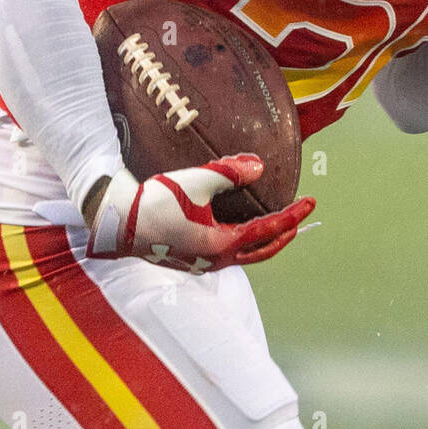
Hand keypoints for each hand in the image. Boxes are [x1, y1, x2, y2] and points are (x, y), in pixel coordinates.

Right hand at [85, 153, 315, 272]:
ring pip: (241, 253)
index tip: (311, 202)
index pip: (269, 230)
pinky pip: (223, 250)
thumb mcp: (197, 182)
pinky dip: (239, 239)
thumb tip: (258, 166)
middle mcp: (215, 260)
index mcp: (223, 245)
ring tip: (273, 222)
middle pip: (260, 250)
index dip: (293, 215)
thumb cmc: (156, 203)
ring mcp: (200, 262)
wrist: (115, 221)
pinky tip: (234, 225)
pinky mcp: (187, 257)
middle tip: (298, 218)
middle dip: (282, 234)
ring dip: (261, 239)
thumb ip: (230, 172)